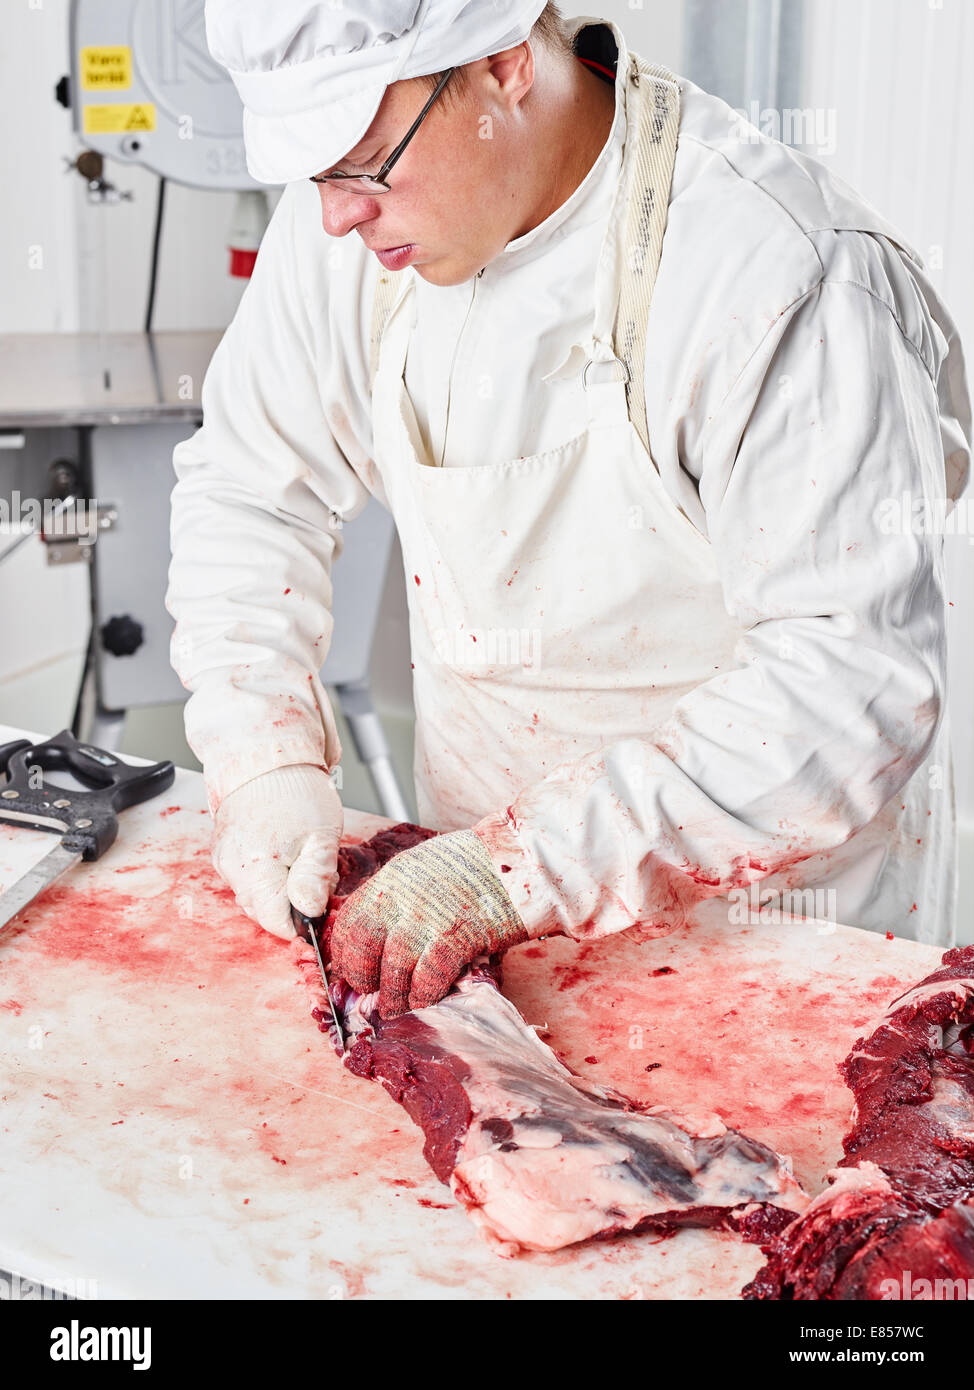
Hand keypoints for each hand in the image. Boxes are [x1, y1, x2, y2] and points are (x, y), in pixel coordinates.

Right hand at [212, 764, 342, 939]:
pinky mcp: (222, 853)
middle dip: (292, 902)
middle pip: (263, 912)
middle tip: (313, 870)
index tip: (317, 900)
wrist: (266, 758)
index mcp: (258, 869)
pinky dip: (264, 874)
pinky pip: (245, 879)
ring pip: (254, 897)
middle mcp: (233, 869)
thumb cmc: (296, 791)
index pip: (275, 922)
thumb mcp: (322, 836)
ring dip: (278, 888)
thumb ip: (315, 878)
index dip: (301, 919)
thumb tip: (310, 911)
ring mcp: (224, 861)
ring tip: (298, 855)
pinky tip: (281, 851)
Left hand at [330, 829, 528, 1017]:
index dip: (347, 955)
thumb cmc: (477, 866)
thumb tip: (381, 937)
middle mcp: (401, 897)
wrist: (523, 857)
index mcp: (391, 880)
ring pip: (392, 970)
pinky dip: (425, 995)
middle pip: (361, 949)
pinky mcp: (456, 937)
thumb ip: (400, 899)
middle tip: (376, 992)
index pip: (348, 924)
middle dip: (364, 978)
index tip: (356, 971)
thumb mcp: (423, 870)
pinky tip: (430, 998)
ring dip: (395, 996)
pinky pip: (427, 979)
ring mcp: (427, 918)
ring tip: (401, 1006)